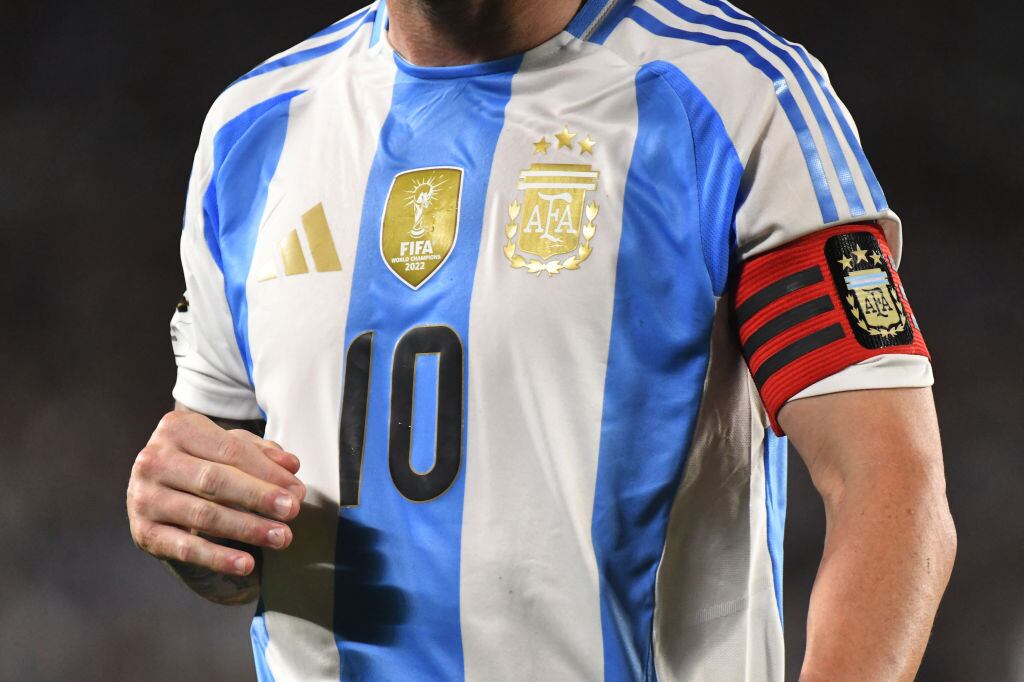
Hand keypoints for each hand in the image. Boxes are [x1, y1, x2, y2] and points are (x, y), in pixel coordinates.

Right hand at [127, 410, 305, 575]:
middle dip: (259, 497)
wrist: (154, 485)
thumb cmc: (201, 460)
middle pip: (215, 480)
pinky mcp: (143, 532)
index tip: (297, 491)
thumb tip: (291, 466)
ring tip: (280, 537)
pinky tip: (246, 564)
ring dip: (247, 528)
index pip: (230, 451)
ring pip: (203, 515)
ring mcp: (144, 497)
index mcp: (177, 428)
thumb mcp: (228, 447)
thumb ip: (260, 453)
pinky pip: (185, 548)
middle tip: (293, 511)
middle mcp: (154, 460)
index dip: (267, 472)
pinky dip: (217, 558)